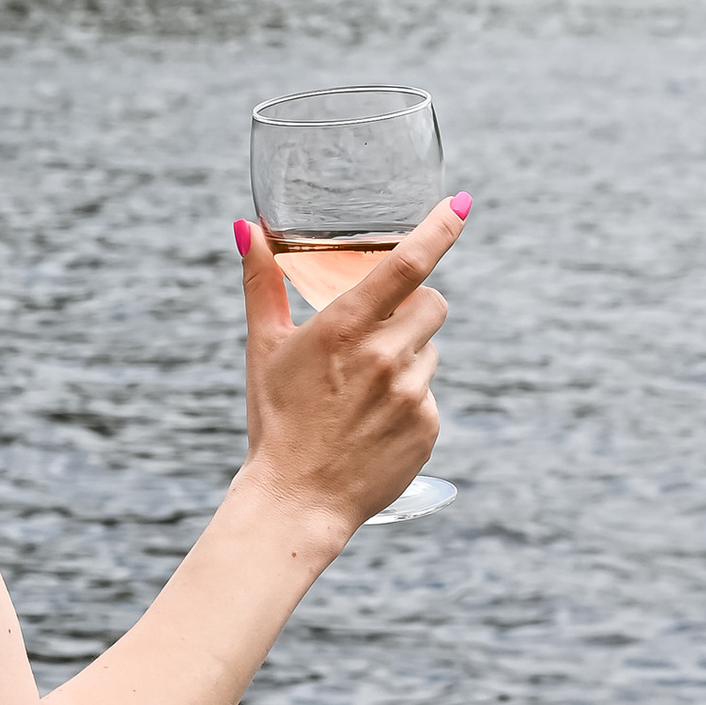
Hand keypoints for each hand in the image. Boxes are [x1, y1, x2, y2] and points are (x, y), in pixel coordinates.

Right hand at [235, 195, 465, 533]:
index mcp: (342, 328)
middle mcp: (383, 356)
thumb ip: (262, 282)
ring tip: (363, 392)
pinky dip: (409, 400)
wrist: (296, 500)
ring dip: (407, 358)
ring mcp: (411, 394)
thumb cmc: (275, 418)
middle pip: (432, 303)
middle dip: (415, 306)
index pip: (406, 264)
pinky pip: (430, 395)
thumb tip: (246, 227)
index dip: (438, 229)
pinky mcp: (428, 427)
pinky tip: (374, 423)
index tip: (459, 204)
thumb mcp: (264, 347)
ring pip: (430, 352)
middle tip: (380, 330)